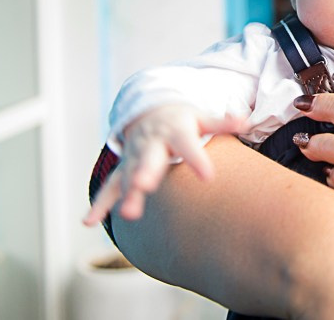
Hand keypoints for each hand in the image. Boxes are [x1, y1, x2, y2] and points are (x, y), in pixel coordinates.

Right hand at [84, 104, 247, 224]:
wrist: (152, 110)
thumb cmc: (185, 121)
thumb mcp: (203, 118)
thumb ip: (222, 122)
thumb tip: (245, 120)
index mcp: (175, 131)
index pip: (188, 145)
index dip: (197, 160)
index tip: (208, 176)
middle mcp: (152, 143)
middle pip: (150, 159)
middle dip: (146, 172)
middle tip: (145, 186)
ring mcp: (135, 157)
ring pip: (128, 175)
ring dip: (126, 194)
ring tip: (128, 214)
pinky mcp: (123, 169)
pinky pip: (109, 187)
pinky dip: (100, 203)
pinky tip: (88, 222)